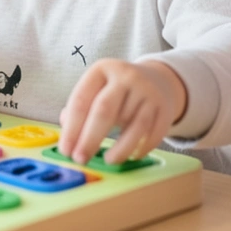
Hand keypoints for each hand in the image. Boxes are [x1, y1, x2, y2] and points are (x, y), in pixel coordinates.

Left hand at [57, 59, 187, 165]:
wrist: (157, 80)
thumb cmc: (117, 91)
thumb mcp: (97, 89)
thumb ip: (79, 109)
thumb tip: (69, 138)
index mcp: (102, 69)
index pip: (81, 100)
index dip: (71, 128)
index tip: (66, 150)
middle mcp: (126, 77)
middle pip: (104, 110)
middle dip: (90, 139)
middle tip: (80, 159)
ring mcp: (148, 91)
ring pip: (133, 124)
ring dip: (119, 148)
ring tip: (108, 161)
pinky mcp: (164, 108)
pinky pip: (153, 133)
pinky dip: (141, 148)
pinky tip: (131, 156)